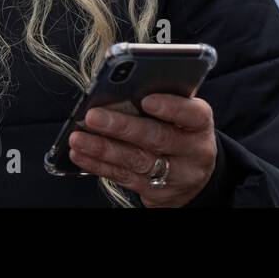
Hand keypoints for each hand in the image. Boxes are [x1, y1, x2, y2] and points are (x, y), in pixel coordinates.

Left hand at [69, 94, 216, 206]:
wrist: (193, 176)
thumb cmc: (181, 131)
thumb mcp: (182, 114)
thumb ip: (162, 98)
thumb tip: (122, 85)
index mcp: (200, 124)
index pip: (191, 114)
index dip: (170, 107)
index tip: (146, 100)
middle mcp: (192, 152)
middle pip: (157, 139)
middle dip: (122, 127)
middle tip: (93, 116)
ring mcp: (175, 175)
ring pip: (136, 161)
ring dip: (102, 148)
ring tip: (78, 137)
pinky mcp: (156, 192)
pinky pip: (124, 177)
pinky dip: (98, 165)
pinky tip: (81, 154)